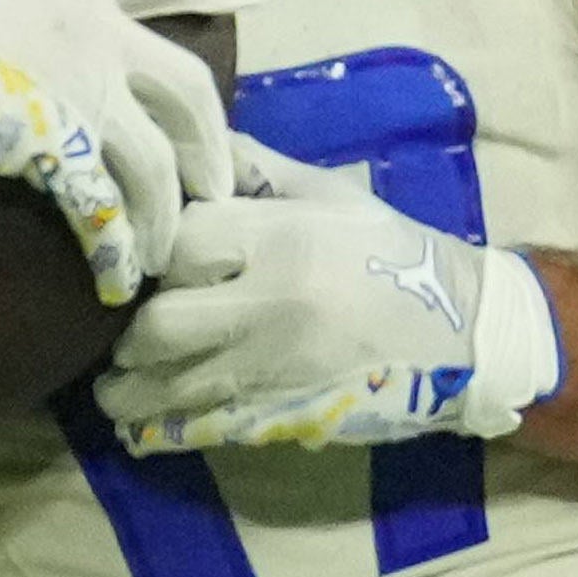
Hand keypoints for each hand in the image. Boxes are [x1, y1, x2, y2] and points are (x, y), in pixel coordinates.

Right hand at [0, 0, 261, 304]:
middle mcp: (95, 34)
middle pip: (190, 89)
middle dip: (211, 141)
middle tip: (219, 183)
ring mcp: (82, 93)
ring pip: (158, 164)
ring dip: (167, 215)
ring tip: (168, 252)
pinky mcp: (56, 151)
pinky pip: (105, 211)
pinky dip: (117, 250)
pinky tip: (119, 280)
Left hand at [94, 145, 571, 459]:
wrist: (461, 334)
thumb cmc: (394, 256)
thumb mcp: (332, 195)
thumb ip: (257, 168)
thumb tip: (190, 145)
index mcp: (282, 241)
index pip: (180, 243)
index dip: (156, 252)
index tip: (151, 263)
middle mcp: (269, 308)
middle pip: (159, 324)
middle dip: (130, 333)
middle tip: (122, 333)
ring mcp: (272, 370)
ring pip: (168, 387)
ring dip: (128, 390)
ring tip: (115, 386)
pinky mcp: (282, 416)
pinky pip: (200, 429)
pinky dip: (160, 430)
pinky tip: (140, 427)